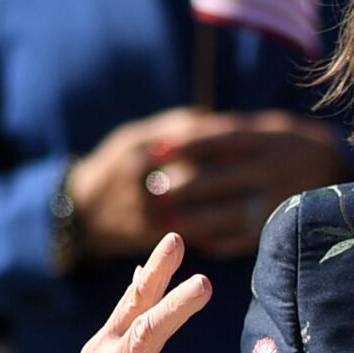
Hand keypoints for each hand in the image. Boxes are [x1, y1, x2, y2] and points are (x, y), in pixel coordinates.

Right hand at [67, 107, 256, 262]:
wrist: (83, 212)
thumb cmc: (117, 165)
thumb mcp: (134, 136)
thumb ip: (172, 127)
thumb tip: (214, 118)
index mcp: (139, 148)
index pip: (188, 139)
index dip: (223, 138)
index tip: (254, 136)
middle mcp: (141, 178)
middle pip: (197, 173)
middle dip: (234, 172)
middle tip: (270, 170)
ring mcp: (146, 209)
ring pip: (197, 206)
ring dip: (232, 205)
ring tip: (264, 200)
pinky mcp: (152, 235)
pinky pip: (192, 232)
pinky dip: (218, 229)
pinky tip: (243, 226)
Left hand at [70, 107, 350, 263]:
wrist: (353, 180)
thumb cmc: (300, 150)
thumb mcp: (276, 130)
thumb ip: (238, 133)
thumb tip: (186, 133)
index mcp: (269, 140)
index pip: (220, 140)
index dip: (186, 145)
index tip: (157, 150)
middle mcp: (273, 170)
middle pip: (217, 178)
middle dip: (182, 185)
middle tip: (152, 189)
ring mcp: (278, 202)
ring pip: (226, 213)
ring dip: (193, 219)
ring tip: (166, 220)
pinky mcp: (283, 230)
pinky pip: (244, 241)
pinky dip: (220, 243)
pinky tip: (200, 243)